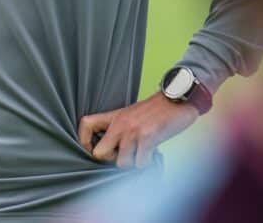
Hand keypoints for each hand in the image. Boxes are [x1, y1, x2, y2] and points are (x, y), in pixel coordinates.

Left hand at [79, 92, 197, 168]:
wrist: (178, 98)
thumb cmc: (157, 110)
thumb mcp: (131, 114)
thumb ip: (119, 128)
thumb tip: (113, 148)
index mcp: (114, 116)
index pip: (85, 124)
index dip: (84, 141)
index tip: (94, 148)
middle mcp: (120, 124)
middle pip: (99, 153)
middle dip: (111, 160)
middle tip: (124, 154)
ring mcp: (133, 131)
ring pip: (121, 163)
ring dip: (133, 163)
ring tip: (141, 153)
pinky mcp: (148, 137)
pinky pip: (140, 163)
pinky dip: (146, 163)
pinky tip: (151, 154)